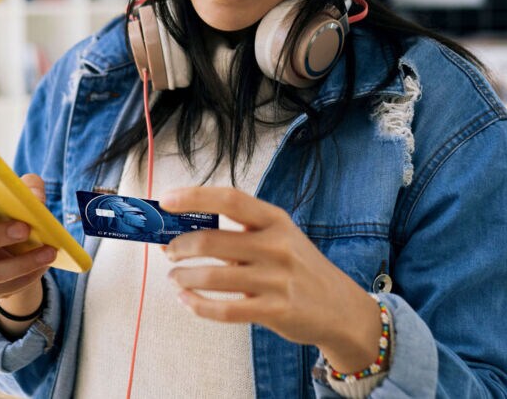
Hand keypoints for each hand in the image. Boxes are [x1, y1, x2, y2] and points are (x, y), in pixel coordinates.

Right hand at [0, 173, 56, 299]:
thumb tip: (36, 196)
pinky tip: (45, 264)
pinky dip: (29, 275)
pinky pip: (5, 286)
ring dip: (21, 262)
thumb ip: (29, 187)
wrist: (20, 253)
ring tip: (48, 251)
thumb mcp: (23, 197)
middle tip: (24, 228)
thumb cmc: (16, 216)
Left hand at [161, 187, 382, 371]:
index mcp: (275, 220)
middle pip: (211, 240)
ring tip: (175, 277)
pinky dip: (196, 305)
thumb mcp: (279, 239)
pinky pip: (223, 309)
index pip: (229, 198)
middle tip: (168, 251)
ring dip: (183, 277)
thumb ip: (239, 234)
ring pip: (212, 277)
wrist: (341, 309)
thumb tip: (182, 233)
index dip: (193, 197)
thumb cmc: (298, 269)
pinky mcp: (275, 311)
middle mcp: (276, 246)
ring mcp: (277, 280)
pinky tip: (186, 300)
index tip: (165, 201)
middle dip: (179, 246)